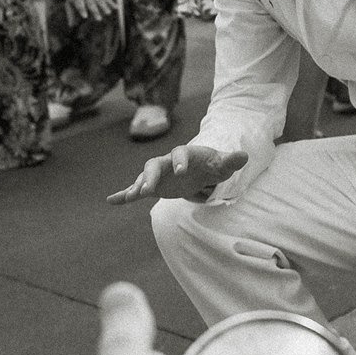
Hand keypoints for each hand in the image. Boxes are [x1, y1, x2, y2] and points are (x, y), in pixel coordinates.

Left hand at [64, 0, 116, 22]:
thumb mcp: (69, 3)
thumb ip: (70, 14)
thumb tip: (71, 26)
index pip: (80, 5)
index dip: (82, 10)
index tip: (85, 16)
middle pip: (91, 4)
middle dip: (95, 11)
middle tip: (99, 19)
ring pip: (99, 0)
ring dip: (104, 6)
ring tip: (108, 13)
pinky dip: (111, 2)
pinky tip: (117, 8)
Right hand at [106, 144, 248, 204]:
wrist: (200, 170)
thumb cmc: (211, 165)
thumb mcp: (221, 164)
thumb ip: (230, 161)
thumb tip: (244, 156)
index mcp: (185, 154)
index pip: (180, 153)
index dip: (180, 161)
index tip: (181, 172)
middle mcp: (167, 162)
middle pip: (154, 165)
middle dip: (149, 176)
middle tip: (146, 189)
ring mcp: (158, 174)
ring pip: (143, 178)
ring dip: (136, 186)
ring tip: (130, 197)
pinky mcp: (153, 186)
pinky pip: (135, 189)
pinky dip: (123, 194)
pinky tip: (111, 200)